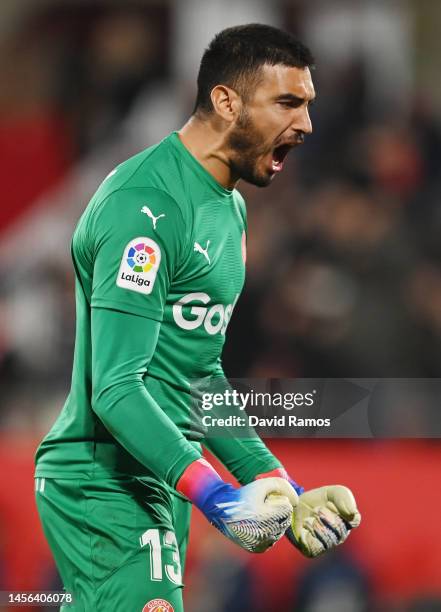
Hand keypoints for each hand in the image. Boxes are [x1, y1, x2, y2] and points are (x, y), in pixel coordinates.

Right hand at [177, 459, 297, 551]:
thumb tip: (296, 501)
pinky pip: (272, 540)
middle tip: (262, 506)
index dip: (277, 500)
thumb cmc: (244, 494)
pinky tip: (259, 524)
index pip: (288, 508)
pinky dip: (268, 532)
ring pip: (279, 531)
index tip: (265, 499)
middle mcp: (264, 534)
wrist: (222, 509)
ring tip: (259, 514)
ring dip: (274, 522)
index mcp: (266, 517)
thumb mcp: (263, 484)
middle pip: (285, 520)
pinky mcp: (256, 549)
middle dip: (277, 511)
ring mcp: (260, 543)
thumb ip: (284, 487)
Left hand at [287, 485, 360, 557]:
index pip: (354, 519)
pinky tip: (305, 525)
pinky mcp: (313, 551)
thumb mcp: (331, 493)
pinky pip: (315, 548)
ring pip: (328, 540)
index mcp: (347, 522)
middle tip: (316, 509)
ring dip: (316, 525)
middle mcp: (340, 536)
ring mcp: (327, 545)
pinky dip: (309, 534)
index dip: (341, 510)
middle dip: (325, 516)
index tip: (329, 502)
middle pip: (340, 529)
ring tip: (309, 518)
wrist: (295, 507)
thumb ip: (344, 497)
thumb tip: (352, 513)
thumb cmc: (317, 500)